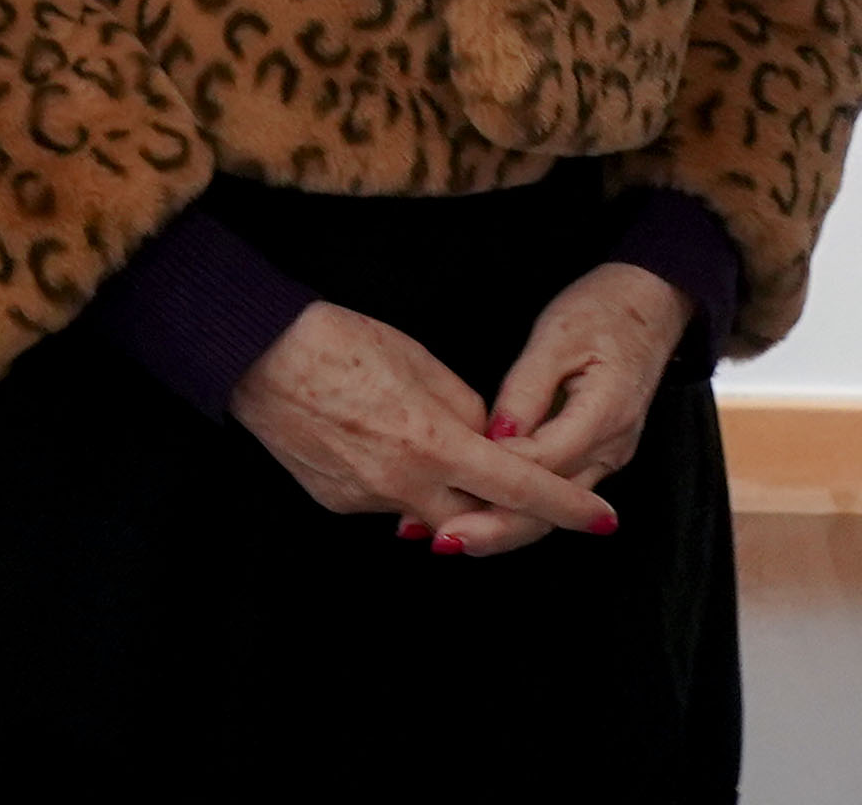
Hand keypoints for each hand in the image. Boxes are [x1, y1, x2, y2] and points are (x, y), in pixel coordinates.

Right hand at [228, 299, 625, 558]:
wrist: (258, 356)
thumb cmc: (342, 342)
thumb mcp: (420, 363)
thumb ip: (465, 410)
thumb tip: (489, 439)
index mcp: (434, 444)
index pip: (518, 487)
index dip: (565, 505)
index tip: (602, 519)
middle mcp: (404, 486)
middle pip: (479, 517)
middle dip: (505, 509)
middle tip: (522, 486)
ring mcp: (367, 501)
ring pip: (430, 511)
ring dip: (445, 487)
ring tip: (420, 432)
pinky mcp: (336, 503)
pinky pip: (388, 503)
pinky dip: (400, 480)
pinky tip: (378, 438)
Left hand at [463, 261, 690, 553]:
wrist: (648, 304)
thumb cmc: (599, 311)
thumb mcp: (556, 337)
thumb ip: (525, 390)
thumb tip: (495, 437)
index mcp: (605, 414)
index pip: (545, 462)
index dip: (495, 477)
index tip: (449, 487)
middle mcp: (611, 448)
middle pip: (552, 506)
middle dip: (496, 527)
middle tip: (443, 539)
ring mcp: (607, 457)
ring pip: (554, 511)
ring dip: (503, 528)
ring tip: (449, 537)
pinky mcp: (595, 457)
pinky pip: (557, 495)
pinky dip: (518, 509)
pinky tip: (479, 515)